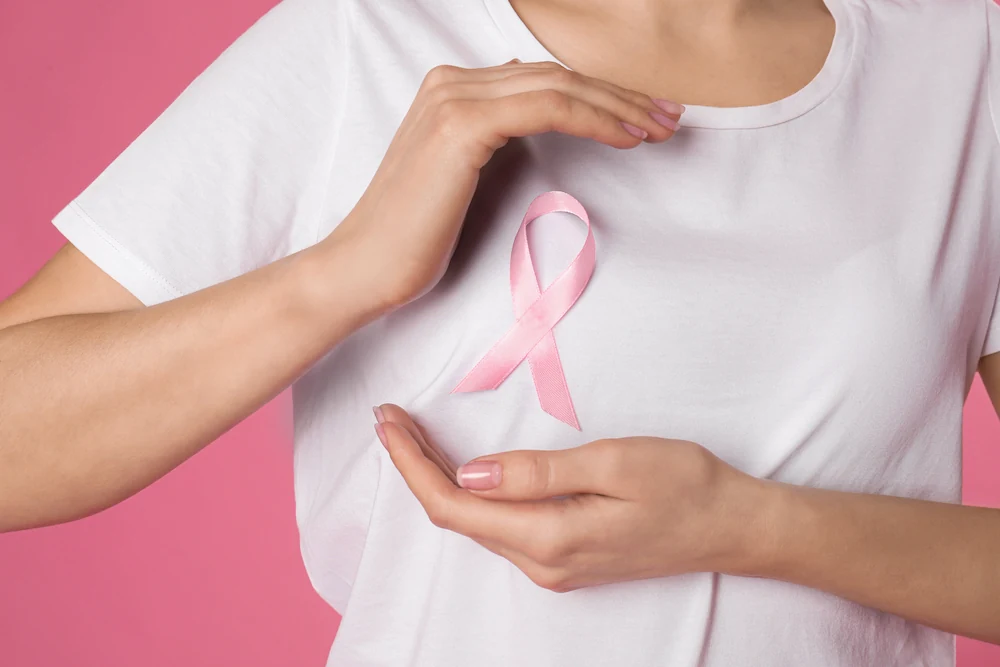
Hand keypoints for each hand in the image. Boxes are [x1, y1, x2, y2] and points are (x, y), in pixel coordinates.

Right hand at [329, 60, 683, 310]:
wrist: (365, 269)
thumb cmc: (414, 238)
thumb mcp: (462, 177)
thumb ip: (493, 136)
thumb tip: (537, 112)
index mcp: (452, 89)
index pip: (544, 79)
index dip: (602, 95)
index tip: (647, 117)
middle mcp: (452, 82)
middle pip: (558, 75)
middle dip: (622, 96)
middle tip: (672, 117)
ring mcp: (454, 99)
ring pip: (560, 86)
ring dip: (620, 105)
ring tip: (662, 128)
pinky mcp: (462, 126)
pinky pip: (549, 108)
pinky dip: (595, 119)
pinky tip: (628, 137)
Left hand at [372, 403, 774, 591]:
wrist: (732, 526)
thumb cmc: (684, 484)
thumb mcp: (614, 464)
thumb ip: (538, 472)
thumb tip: (472, 473)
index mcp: (549, 537)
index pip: (453, 505)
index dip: (412, 464)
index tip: (387, 421)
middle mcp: (541, 562)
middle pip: (456, 516)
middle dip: (415, 466)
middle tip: (390, 417)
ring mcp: (552, 566)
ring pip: (475, 521)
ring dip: (438, 478)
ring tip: (413, 433)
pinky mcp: (564, 557)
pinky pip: (499, 525)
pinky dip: (470, 492)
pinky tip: (460, 464)